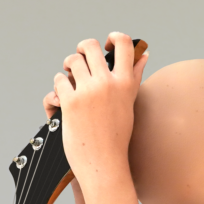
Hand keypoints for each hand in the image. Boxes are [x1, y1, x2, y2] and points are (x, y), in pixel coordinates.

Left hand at [42, 33, 148, 187]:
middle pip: (89, 46)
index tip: (106, 46)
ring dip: (68, 69)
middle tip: (79, 60)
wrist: (104, 166)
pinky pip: (59, 81)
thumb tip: (144, 54)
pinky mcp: (70, 102)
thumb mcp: (129, 105)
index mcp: (125, 84)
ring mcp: (88, 92)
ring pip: (71, 61)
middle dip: (81, 50)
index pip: (124, 44)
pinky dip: (58, 89)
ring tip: (70, 81)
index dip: (113, 38)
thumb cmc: (117, 139)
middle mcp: (108, 84)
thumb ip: (134, 77)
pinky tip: (63, 100)